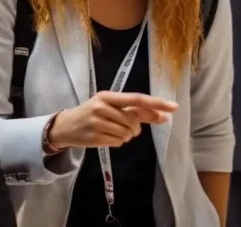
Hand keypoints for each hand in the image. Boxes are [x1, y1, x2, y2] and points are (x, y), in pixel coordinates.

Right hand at [49, 91, 177, 149]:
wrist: (66, 126)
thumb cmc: (93, 113)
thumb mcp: (110, 106)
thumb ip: (135, 111)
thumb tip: (164, 116)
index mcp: (108, 96)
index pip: (138, 99)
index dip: (157, 104)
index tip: (174, 107)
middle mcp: (102, 107)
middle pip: (133, 120)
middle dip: (135, 128)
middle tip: (127, 128)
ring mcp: (97, 123)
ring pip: (127, 134)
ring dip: (126, 136)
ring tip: (112, 131)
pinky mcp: (94, 137)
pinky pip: (118, 142)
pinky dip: (117, 142)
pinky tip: (106, 137)